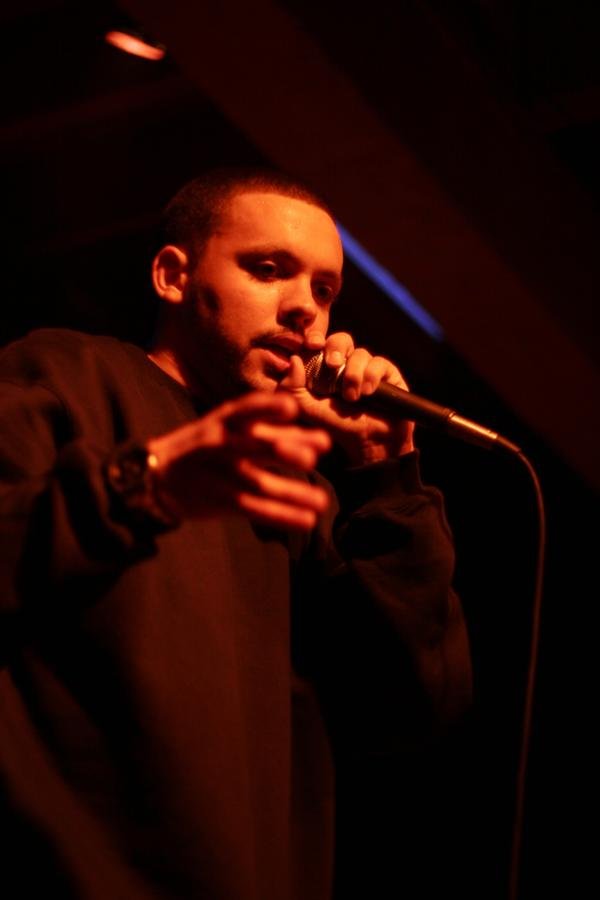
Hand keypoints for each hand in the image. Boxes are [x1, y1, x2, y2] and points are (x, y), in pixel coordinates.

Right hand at [147, 392, 330, 530]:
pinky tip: (306, 520)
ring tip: (322, 501)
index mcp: (224, 421)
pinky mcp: (221, 501)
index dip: (267, 407)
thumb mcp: (227, 427)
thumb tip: (317, 438)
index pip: (246, 410)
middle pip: (254, 446)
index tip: (291, 409)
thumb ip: (270, 430)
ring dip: (293, 493)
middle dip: (284, 450)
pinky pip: (256, 509)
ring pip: (260, 484)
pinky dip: (283, 516)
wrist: (157, 476)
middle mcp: (222, 445)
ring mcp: (221, 474)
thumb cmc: (204, 447)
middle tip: (312, 458)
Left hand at [279, 330, 414, 464]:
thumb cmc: (338, 426)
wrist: (369, 443)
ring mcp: (368, 368)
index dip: (315, 339)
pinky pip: (379, 363)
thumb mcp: (309, 410)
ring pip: (360, 353)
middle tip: (333, 364)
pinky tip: (368, 393)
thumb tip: (294, 359)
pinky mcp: (388, 374)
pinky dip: (371, 377)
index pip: (319, 343)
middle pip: (340, 340)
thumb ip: (294, 388)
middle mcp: (347, 364)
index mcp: (325, 369)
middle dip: (335, 348)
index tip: (312, 345)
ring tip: (352, 398)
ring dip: (353, 375)